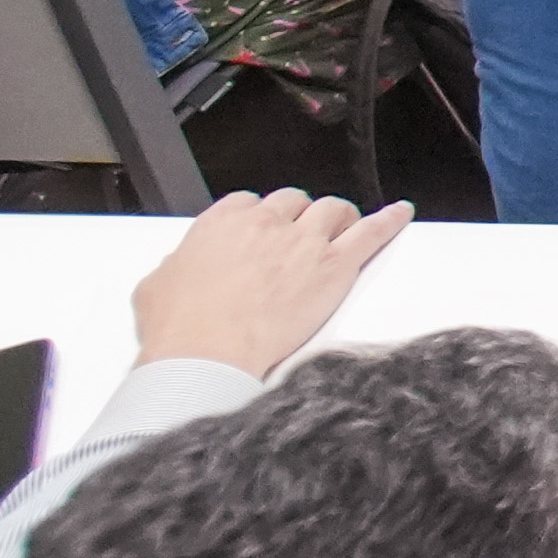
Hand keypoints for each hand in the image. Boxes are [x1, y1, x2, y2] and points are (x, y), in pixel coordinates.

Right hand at [129, 186, 407, 374]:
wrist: (206, 354)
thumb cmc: (180, 327)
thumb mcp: (156, 285)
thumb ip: (175, 264)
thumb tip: (179, 264)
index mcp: (223, 222)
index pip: (253, 203)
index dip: (263, 219)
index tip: (266, 233)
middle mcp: (267, 223)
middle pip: (296, 203)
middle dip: (300, 217)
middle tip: (303, 237)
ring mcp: (305, 242)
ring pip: (333, 210)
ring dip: (338, 219)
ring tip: (343, 231)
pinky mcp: (334, 267)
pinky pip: (371, 233)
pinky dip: (389, 221)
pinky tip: (401, 214)